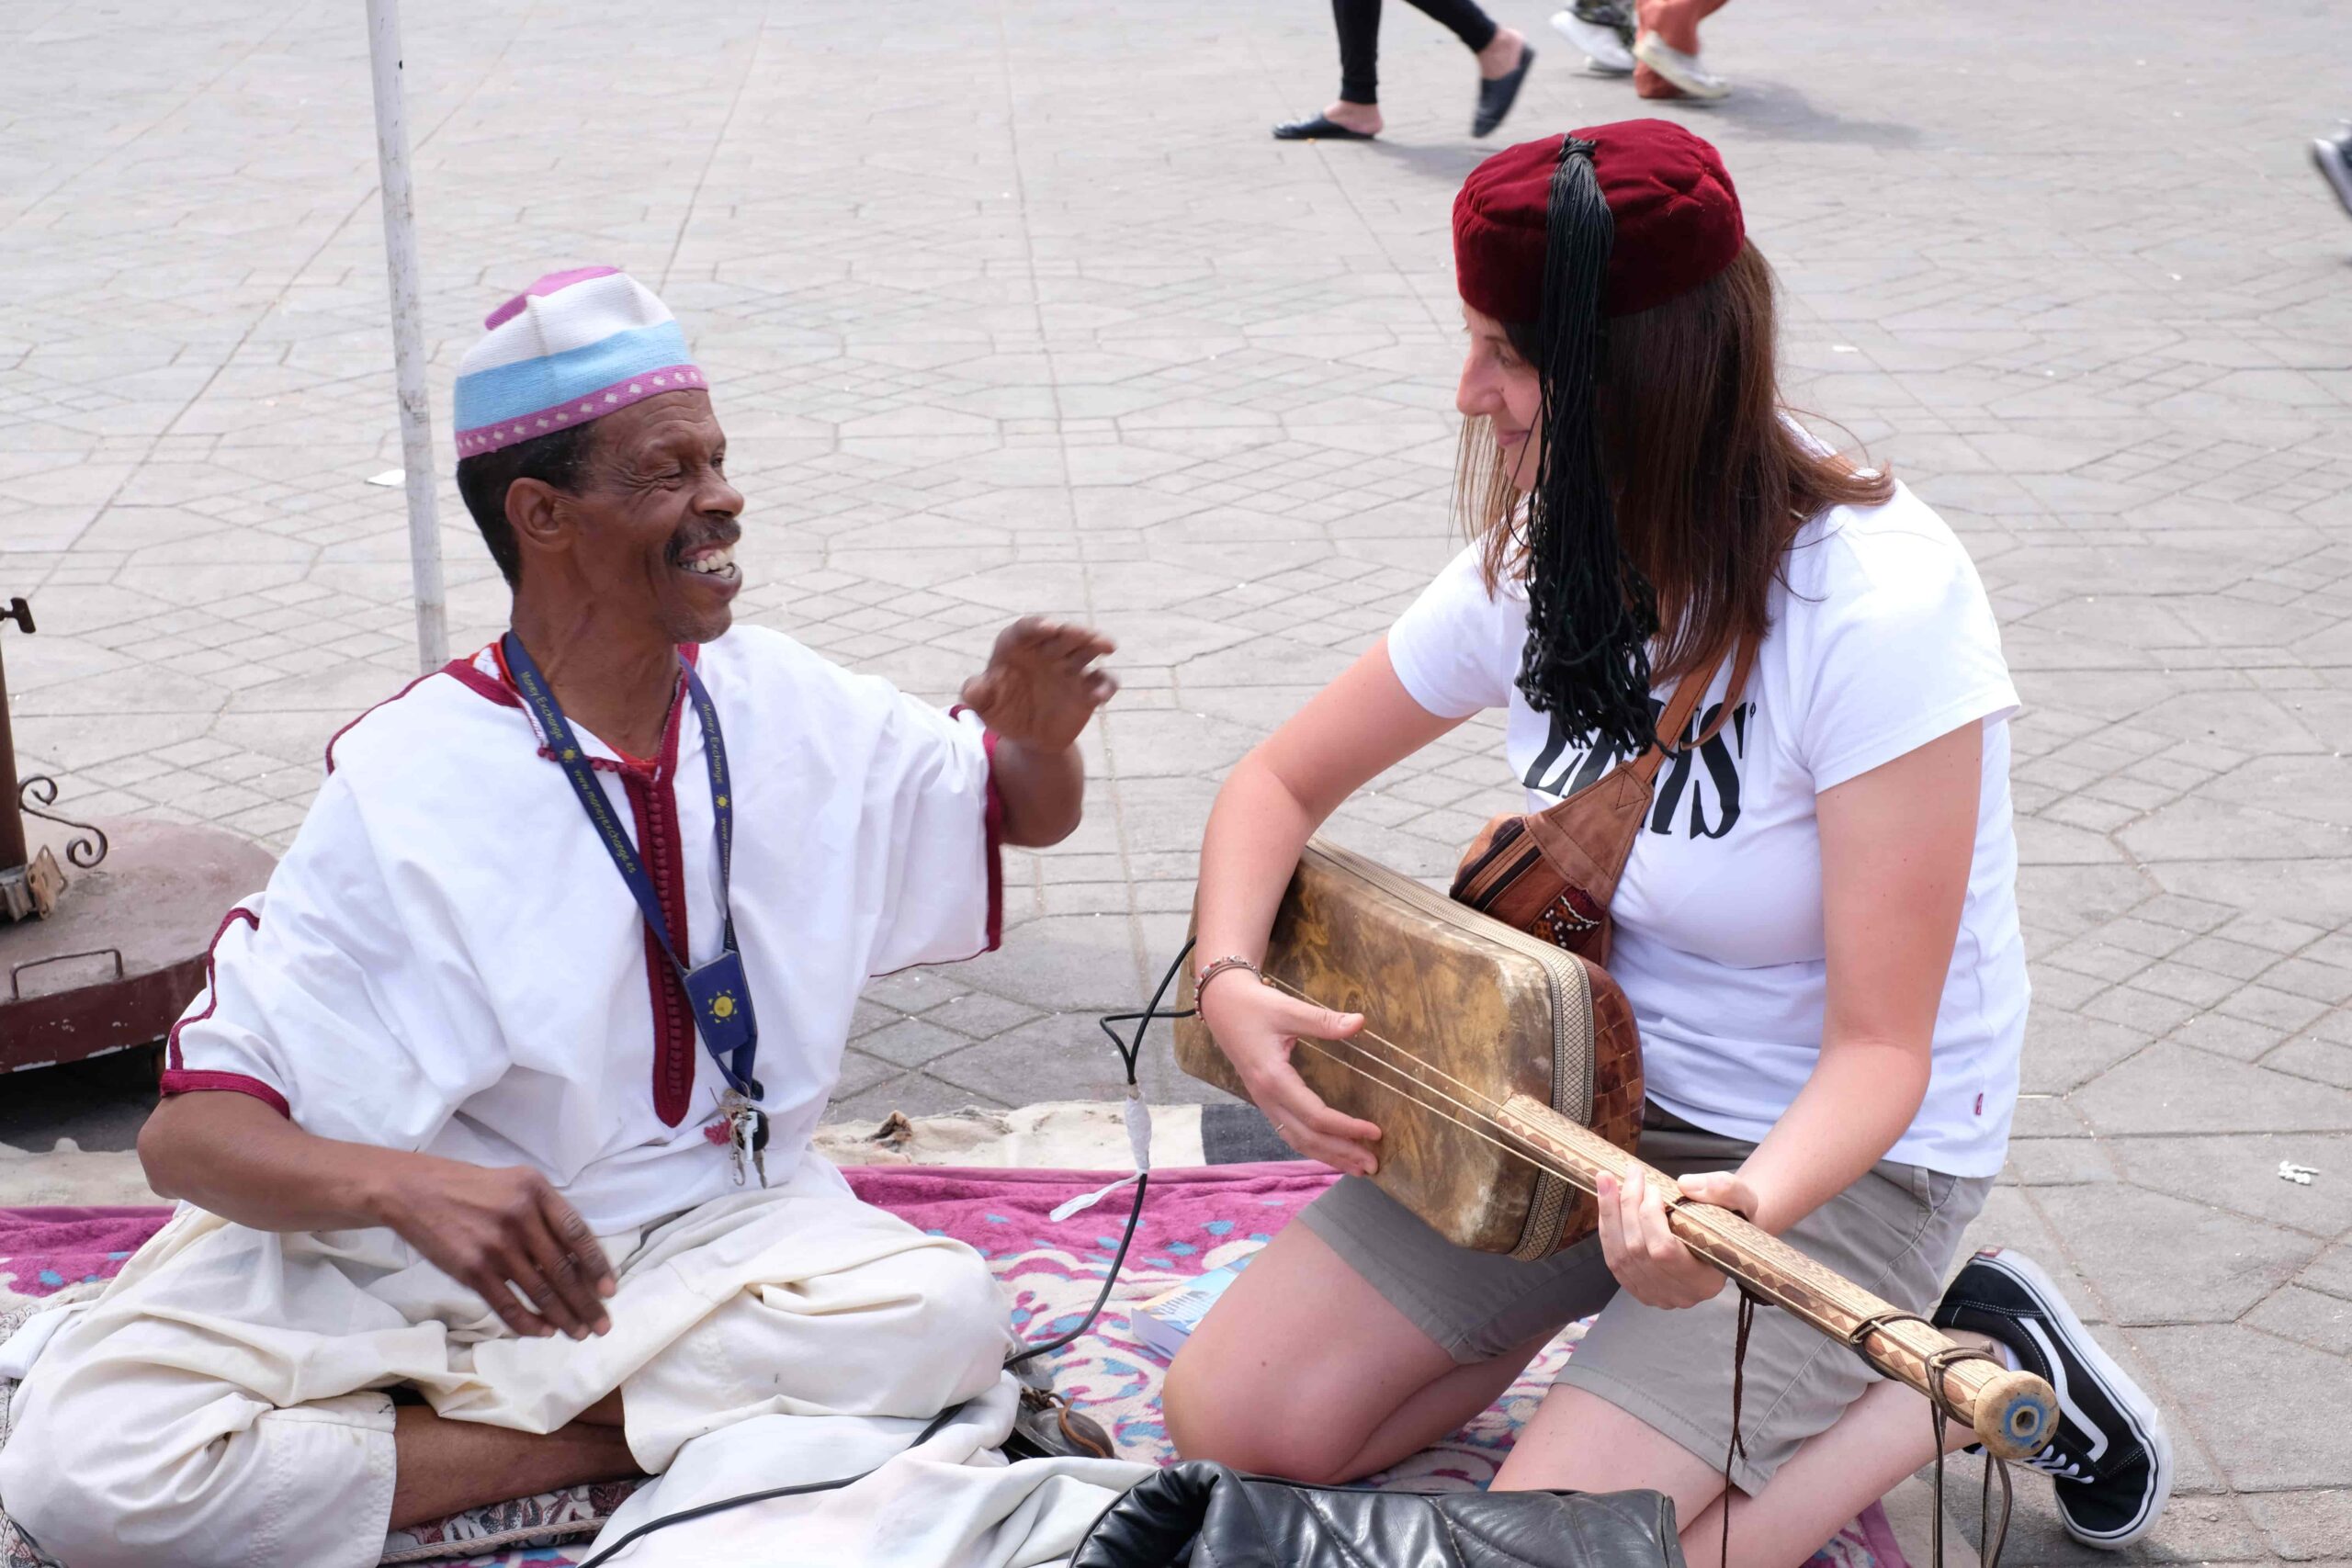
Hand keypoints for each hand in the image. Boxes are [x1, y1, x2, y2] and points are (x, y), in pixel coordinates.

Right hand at [369, 1155, 618, 1339]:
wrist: (414, 1191)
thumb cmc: (471, 1188)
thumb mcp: (516, 1183)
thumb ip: (545, 1213)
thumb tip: (577, 1258)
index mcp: (536, 1190)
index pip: (578, 1233)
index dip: (597, 1265)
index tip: (610, 1290)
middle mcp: (520, 1216)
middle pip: (563, 1268)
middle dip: (586, 1302)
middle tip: (601, 1325)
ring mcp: (496, 1245)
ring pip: (539, 1290)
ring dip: (562, 1317)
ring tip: (578, 1333)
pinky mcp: (472, 1269)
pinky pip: (507, 1303)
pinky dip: (528, 1322)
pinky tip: (543, 1331)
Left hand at [959, 618, 1117, 751]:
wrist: (1027, 737)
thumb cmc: (1002, 712)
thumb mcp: (985, 706)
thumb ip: (976, 694)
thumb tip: (972, 688)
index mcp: (1018, 648)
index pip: (1027, 630)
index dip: (1037, 626)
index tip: (1049, 627)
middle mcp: (1047, 652)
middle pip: (1063, 634)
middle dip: (1074, 631)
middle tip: (1083, 633)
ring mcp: (1069, 668)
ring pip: (1087, 649)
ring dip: (1097, 644)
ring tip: (1106, 646)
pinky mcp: (1086, 689)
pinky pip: (1102, 680)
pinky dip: (1106, 685)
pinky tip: (1099, 696)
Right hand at [1199, 972, 1380, 1175]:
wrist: (1221, 1004)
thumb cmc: (1252, 1005)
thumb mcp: (1288, 1009)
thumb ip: (1323, 1021)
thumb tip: (1359, 1022)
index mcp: (1274, 1079)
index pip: (1316, 1115)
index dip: (1347, 1128)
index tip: (1375, 1132)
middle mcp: (1267, 1097)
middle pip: (1307, 1137)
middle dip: (1341, 1153)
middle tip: (1373, 1165)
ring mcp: (1264, 1101)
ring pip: (1297, 1140)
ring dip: (1328, 1156)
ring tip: (1356, 1168)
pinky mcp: (1265, 1099)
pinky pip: (1289, 1131)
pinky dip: (1312, 1146)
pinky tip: (1329, 1152)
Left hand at [1595, 1168, 1757, 1309]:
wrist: (1725, 1236)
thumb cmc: (1734, 1218)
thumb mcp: (1741, 1197)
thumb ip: (1722, 1189)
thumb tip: (1685, 1184)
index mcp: (1706, 1280)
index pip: (1664, 1251)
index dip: (1650, 1217)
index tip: (1653, 1186)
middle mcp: (1680, 1295)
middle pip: (1637, 1251)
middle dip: (1627, 1206)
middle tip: (1631, 1173)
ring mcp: (1656, 1296)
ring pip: (1619, 1256)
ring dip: (1609, 1214)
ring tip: (1606, 1179)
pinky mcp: (1639, 1289)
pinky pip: (1613, 1260)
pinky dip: (1607, 1228)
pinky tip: (1606, 1202)